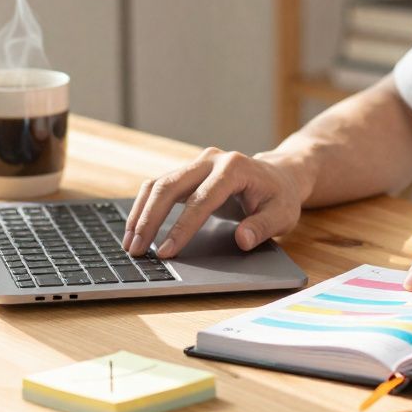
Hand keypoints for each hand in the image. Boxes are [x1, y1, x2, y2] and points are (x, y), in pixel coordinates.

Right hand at [123, 147, 310, 258]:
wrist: (279, 176)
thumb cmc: (280, 197)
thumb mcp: (282, 215)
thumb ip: (263, 227)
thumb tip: (243, 239)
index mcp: (234, 168)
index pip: (201, 200)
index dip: (181, 227)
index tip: (166, 251)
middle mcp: (211, 160)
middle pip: (170, 186)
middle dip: (150, 220)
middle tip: (136, 250)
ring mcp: (197, 163)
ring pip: (158, 184)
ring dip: (140, 214)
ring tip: (130, 244)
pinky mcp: (188, 172)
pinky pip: (159, 186)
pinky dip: (144, 207)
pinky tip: (135, 229)